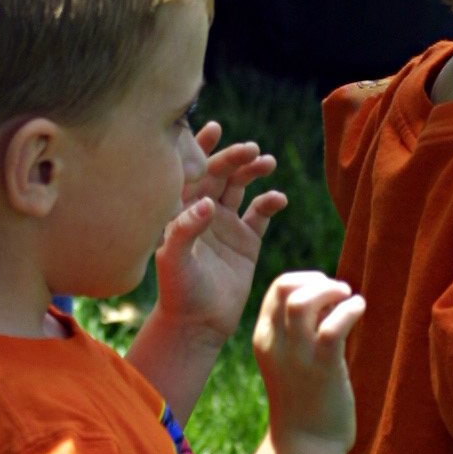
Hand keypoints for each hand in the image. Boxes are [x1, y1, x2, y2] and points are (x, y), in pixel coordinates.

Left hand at [154, 124, 287, 346]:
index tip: (213, 128)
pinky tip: (278, 199)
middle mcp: (203, 212)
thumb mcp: (174, 261)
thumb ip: (184, 230)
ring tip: (266, 163)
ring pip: (241, 186)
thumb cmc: (178, 292)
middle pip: (219, 173)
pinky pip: (261, 213)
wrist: (198, 325)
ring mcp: (226, 225)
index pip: (189, 171)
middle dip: (234, 157)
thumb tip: (206, 203)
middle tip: (250, 150)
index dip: (199, 147)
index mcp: (180, 211)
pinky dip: (270, 202)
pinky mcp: (247, 241)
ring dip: (253, 171)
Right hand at [253, 272, 365, 453]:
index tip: (325, 291)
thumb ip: (301, 328)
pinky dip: (349, 309)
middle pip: (286, 288)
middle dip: (317, 280)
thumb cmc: (305, 398)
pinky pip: (332, 327)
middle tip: (339, 292)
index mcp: (264, 339)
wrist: (306, 445)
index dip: (305, 280)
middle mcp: (276, 345)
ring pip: (303, 303)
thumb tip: (328, 296)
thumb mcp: (290, 359)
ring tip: (348, 298)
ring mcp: (297, 358)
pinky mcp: (322, 369)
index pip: (276, 289)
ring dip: (331, 291)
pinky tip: (359, 309)